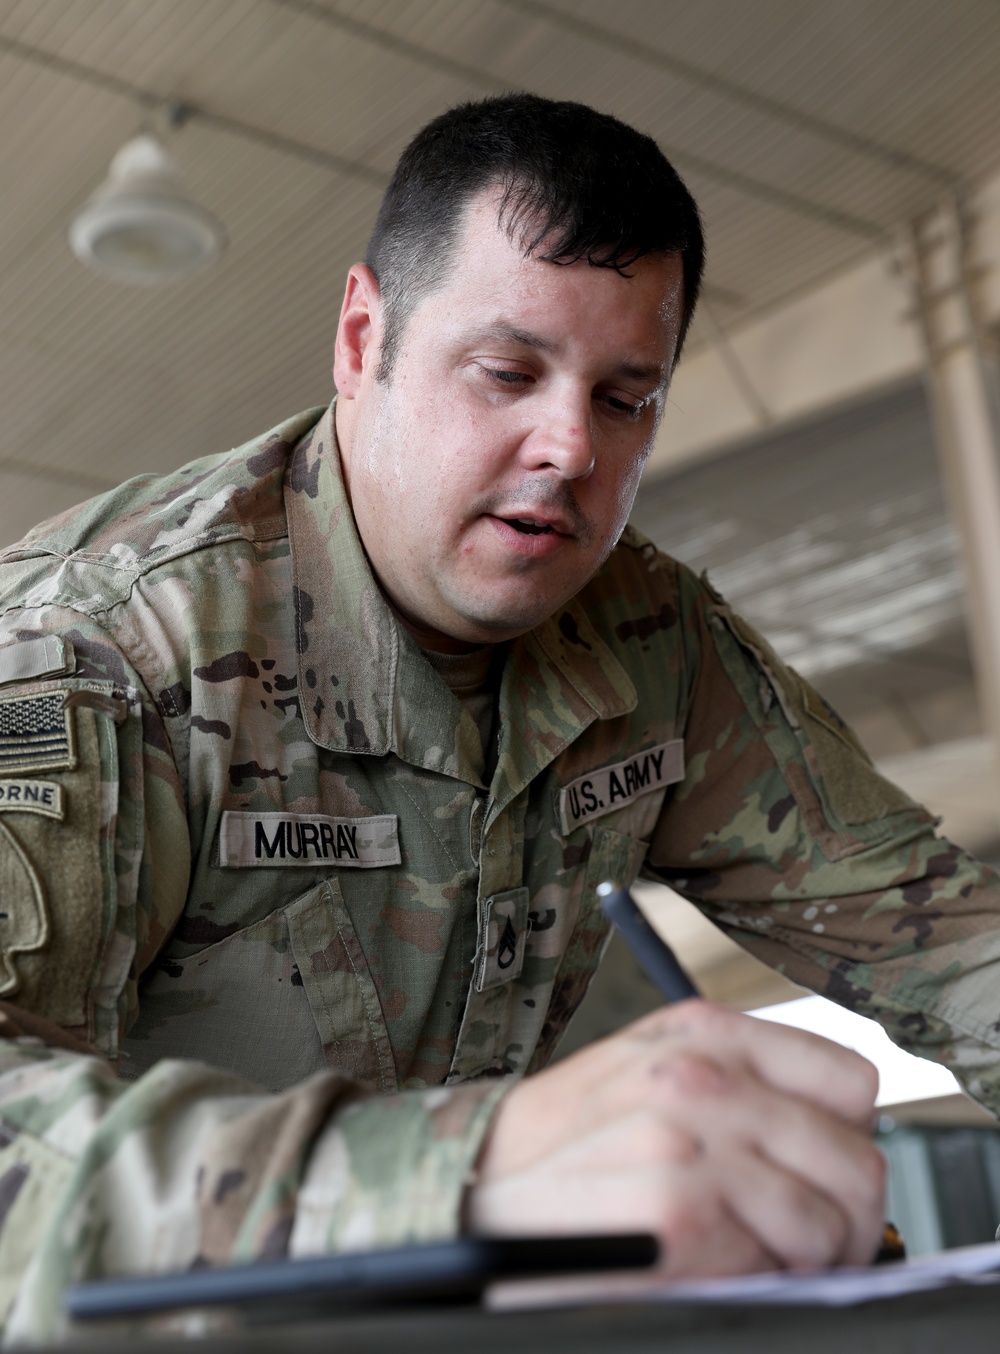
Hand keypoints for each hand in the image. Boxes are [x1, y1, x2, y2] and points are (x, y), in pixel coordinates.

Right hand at [466, 1002, 884, 1276]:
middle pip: (855, 1159)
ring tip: (757, 1259)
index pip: (851, 1080)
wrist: (475, 1185)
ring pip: (829, 1221)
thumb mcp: (651, 1069)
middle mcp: (706, 1077)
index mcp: (705, 1031)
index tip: (822, 1169)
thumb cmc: (562, 1140)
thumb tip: (828, 1132)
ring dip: (804, 1257)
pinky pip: (777, 1266)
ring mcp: (695, 1145)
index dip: (846, 1137)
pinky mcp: (682, 1216)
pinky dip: (757, 1281)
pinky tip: (713, 1268)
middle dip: (845, 1216)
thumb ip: (736, 1080)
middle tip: (810, 1242)